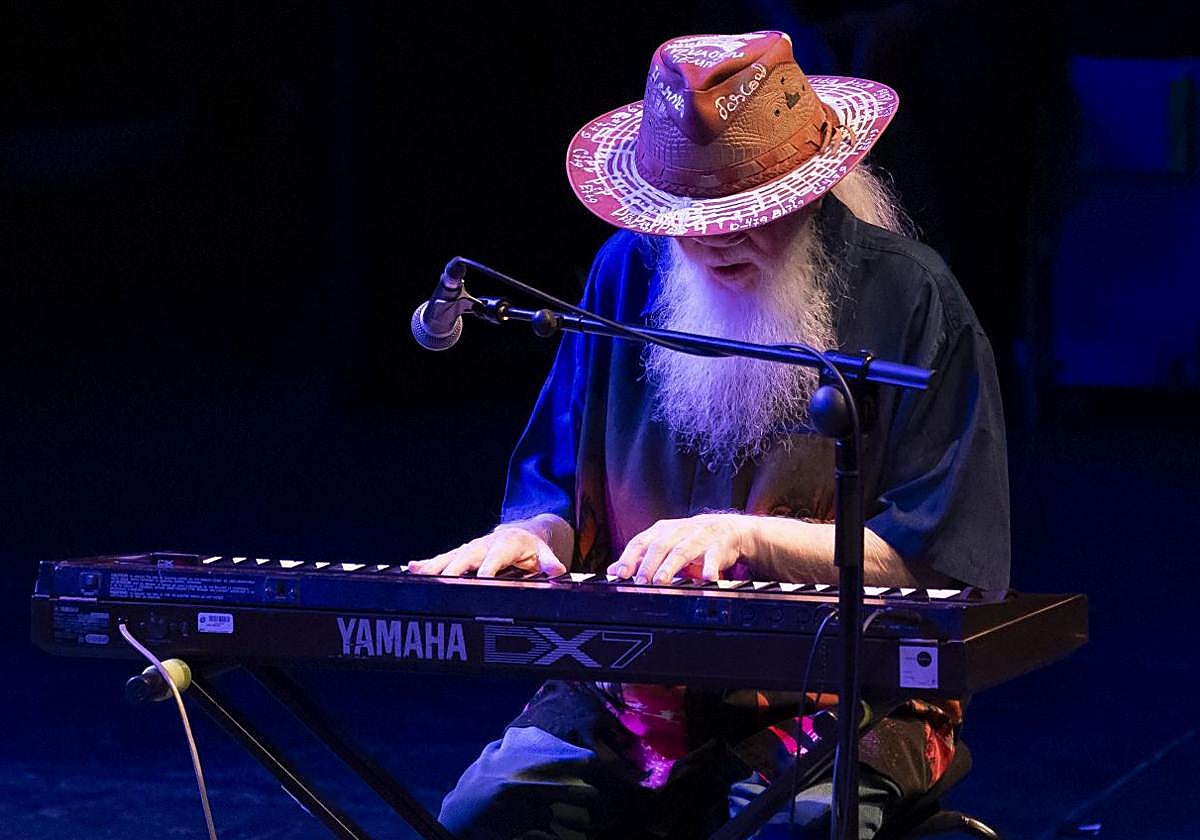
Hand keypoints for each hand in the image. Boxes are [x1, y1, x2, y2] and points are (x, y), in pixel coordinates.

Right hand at [408, 522, 567, 577]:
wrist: (521, 531)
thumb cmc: (532, 547)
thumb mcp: (544, 554)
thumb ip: (549, 563)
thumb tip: (558, 570)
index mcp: (504, 545)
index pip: (494, 559)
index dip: (486, 569)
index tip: (479, 580)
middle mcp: (484, 545)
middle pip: (466, 558)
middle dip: (453, 570)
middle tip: (441, 584)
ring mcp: (470, 549)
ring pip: (450, 557)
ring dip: (434, 567)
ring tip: (418, 574)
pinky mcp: (461, 554)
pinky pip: (443, 559)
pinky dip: (428, 564)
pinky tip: (412, 569)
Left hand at [606, 513, 758, 583]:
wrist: (727, 529)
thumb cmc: (690, 539)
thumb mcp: (663, 544)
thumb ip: (639, 558)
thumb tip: (612, 571)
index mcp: (661, 531)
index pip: (641, 542)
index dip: (629, 557)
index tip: (620, 574)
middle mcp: (678, 532)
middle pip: (659, 547)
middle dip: (648, 565)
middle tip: (640, 582)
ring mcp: (698, 538)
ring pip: (682, 551)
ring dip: (671, 566)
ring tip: (662, 581)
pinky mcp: (718, 547)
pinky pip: (713, 557)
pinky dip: (710, 567)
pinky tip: (707, 577)